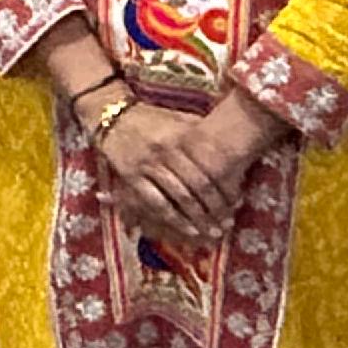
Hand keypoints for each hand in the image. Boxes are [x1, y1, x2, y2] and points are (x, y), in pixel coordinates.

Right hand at [98, 97, 261, 247]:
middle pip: (198, 186)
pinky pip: (156, 202)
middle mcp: (167, 151)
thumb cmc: (150, 118)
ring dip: (198, 219)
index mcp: (182, 136)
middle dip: (215, 209)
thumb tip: (229, 143)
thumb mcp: (178, 118)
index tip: (236, 205)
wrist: (111, 114)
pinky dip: (174, 218)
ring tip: (212, 233)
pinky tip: (188, 229)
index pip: (210, 167)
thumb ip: (201, 131)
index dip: (225, 189)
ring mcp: (148, 164)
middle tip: (228, 226)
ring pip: (179, 197)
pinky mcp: (131, 176)